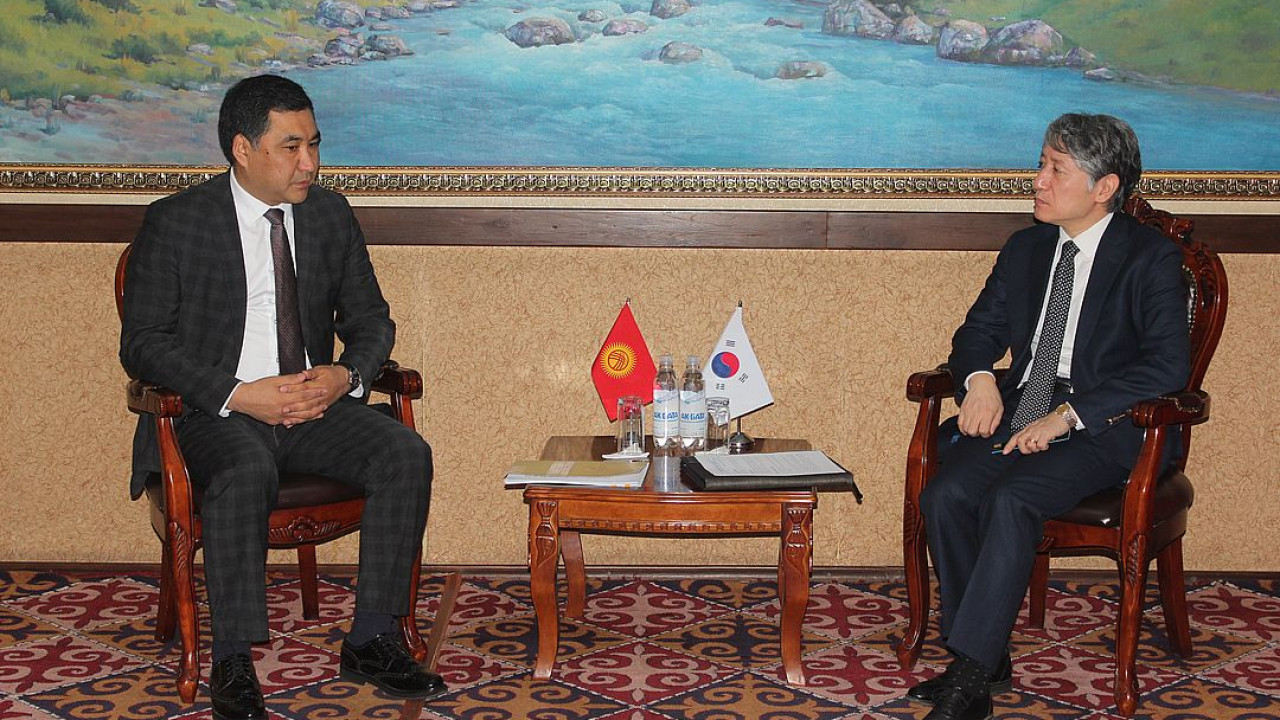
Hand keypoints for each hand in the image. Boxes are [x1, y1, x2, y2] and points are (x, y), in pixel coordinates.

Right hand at [227, 366, 346, 425]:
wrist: (242, 399)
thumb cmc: (257, 389)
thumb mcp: (274, 380)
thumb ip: (290, 379)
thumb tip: (303, 376)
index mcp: (283, 397)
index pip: (304, 394)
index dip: (315, 392)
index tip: (324, 390)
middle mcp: (282, 409)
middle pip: (304, 407)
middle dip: (317, 404)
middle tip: (327, 401)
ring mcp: (279, 417)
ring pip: (299, 417)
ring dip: (311, 415)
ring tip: (321, 412)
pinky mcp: (275, 421)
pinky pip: (290, 422)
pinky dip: (300, 421)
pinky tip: (306, 419)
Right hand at [957, 374, 1002, 437]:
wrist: (981, 384)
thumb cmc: (992, 395)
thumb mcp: (1000, 408)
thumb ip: (996, 422)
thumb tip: (991, 432)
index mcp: (987, 413)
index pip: (984, 431)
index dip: (986, 434)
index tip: (988, 431)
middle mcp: (977, 413)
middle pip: (973, 432)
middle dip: (977, 433)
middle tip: (980, 429)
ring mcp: (968, 411)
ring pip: (965, 429)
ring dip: (970, 431)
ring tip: (974, 427)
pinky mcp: (962, 410)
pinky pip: (959, 423)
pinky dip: (962, 427)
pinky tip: (967, 426)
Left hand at [1002, 413, 1070, 454]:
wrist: (1062, 416)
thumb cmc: (1051, 423)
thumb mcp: (1038, 428)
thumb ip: (1032, 436)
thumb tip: (1027, 445)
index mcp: (1029, 428)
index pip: (1016, 437)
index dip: (1009, 445)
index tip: (1005, 452)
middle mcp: (1032, 429)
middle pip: (1020, 442)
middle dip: (1024, 449)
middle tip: (1031, 450)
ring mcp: (1038, 431)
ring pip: (1029, 444)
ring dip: (1034, 449)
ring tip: (1040, 446)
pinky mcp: (1046, 434)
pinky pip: (1040, 445)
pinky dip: (1042, 447)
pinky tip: (1046, 444)